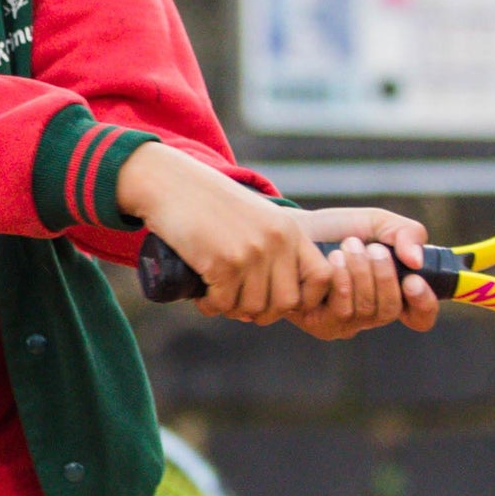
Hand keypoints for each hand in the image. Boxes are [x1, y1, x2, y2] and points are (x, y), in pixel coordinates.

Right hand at [118, 145, 324, 326]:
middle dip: (262, 312)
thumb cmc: (210, 204)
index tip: (277, 299)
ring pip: (253, 308)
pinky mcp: (222, 262)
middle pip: (286, 303)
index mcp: (290, 230)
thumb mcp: (258, 218)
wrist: (171, 183)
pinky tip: (202, 297)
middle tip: (239, 304)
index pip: (323, 277)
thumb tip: (286, 298)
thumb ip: (277, 246)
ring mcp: (251, 252)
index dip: (304, 299)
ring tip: (217, 297)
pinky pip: (223, 303)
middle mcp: (277, 241)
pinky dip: (210, 306)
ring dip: (232, 309)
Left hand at [296, 207, 441, 334]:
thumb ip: (406, 233)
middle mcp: (371, 315)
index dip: (423, 303)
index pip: (420, 316)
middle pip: (390, 310)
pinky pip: (341, 311)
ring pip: (366, 311)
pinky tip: (332, 260)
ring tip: (348, 247)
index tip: (413, 279)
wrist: (295, 229)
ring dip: (360, 273)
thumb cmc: (338, 230)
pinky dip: (341, 280)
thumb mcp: (377, 223)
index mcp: (391, 294)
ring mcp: (345, 323)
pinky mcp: (320, 325)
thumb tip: (416, 261)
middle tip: (371, 247)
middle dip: (384, 276)